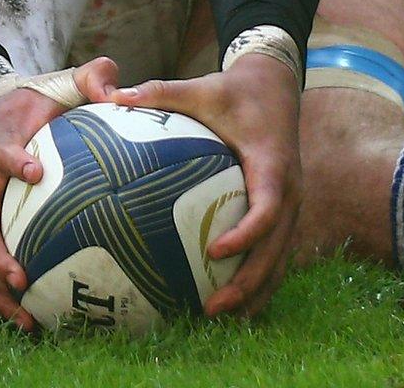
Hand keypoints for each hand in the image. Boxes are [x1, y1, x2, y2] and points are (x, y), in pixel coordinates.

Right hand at [0, 57, 118, 329]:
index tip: (34, 170)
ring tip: (26, 319)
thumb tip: (116, 86)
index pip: (1, 154)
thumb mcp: (56, 85)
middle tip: (22, 279)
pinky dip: (2, 293)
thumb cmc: (29, 106)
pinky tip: (32, 318)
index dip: (14, 162)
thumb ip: (88, 79)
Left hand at [106, 54, 301, 316]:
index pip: (267, 209)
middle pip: (276, 248)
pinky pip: (274, 251)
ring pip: (280, 258)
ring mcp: (291, 205)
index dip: (245, 235)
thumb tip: (111, 96)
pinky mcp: (284, 211)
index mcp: (272, 165)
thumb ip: (160, 92)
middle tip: (213, 307)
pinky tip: (229, 300)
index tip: (215, 253)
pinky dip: (257, 277)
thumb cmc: (231, 91)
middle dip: (249, 282)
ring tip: (220, 316)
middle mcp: (290, 191)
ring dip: (255, 290)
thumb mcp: (199, 88)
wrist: (274, 87)